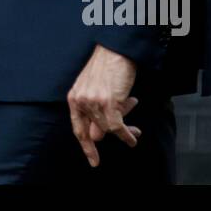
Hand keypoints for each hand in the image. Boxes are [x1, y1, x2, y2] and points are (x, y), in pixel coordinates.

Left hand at [67, 43, 140, 166]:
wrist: (117, 50)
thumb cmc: (108, 67)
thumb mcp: (95, 90)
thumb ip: (95, 112)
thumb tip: (100, 136)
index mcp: (74, 98)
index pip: (78, 129)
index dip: (87, 147)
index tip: (94, 160)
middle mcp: (81, 101)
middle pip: (96, 132)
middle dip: (113, 134)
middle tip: (130, 135)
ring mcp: (93, 103)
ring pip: (109, 129)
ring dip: (125, 131)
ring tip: (135, 131)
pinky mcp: (108, 103)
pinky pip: (117, 127)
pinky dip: (127, 135)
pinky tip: (133, 136)